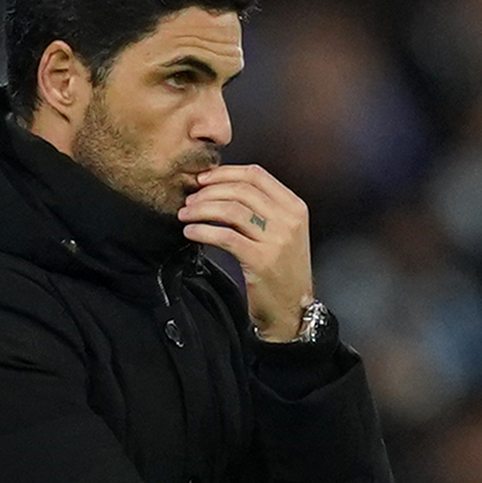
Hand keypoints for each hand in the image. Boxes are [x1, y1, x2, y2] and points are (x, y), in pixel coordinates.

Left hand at [179, 164, 315, 340]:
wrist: (292, 309)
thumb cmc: (282, 271)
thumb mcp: (284, 232)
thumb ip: (263, 208)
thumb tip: (223, 186)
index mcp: (295, 208)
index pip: (256, 175)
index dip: (224, 172)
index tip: (204, 179)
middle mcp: (289, 221)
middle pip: (240, 190)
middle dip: (208, 191)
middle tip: (190, 200)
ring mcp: (276, 240)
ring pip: (230, 210)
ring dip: (201, 209)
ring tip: (186, 215)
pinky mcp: (260, 260)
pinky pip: (224, 236)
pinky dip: (202, 231)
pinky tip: (191, 233)